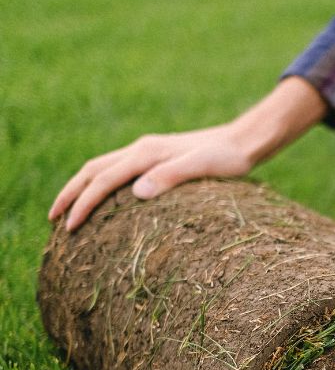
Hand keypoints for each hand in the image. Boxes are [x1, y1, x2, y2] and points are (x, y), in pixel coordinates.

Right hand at [49, 76, 326, 230]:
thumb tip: (136, 192)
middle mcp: (142, 149)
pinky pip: (119, 170)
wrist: (245, 142)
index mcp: (147, 153)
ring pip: (103, 168)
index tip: (69, 228)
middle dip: (71, 194)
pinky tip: (106, 201)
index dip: (83, 203)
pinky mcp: (158, 158)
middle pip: (93, 170)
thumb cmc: (228, 159)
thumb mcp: (202, 168)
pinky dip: (102, 184)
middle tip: (54, 221)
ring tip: (69, 212)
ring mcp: (149, 152)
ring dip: (82, 188)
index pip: (103, 179)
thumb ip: (171, 177)